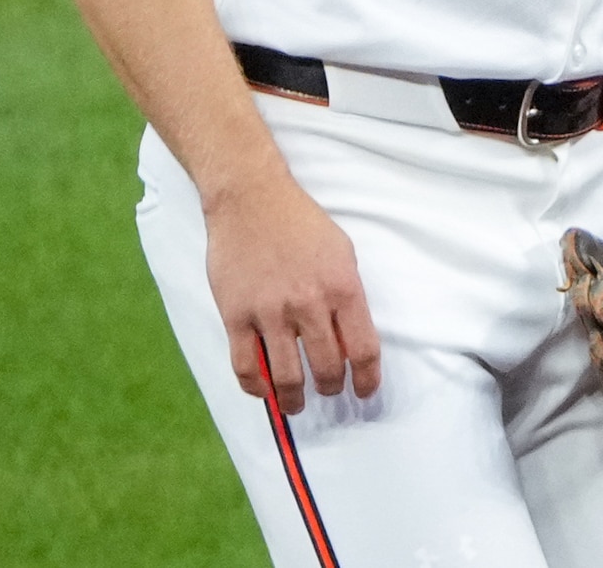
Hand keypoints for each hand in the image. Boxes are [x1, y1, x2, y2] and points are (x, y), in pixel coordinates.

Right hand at [204, 175, 381, 412]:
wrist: (251, 198)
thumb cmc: (301, 223)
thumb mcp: (342, 252)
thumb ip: (347, 296)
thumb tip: (350, 340)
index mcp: (342, 287)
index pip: (364, 349)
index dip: (367, 379)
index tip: (365, 391)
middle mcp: (308, 304)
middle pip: (327, 368)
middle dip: (331, 388)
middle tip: (329, 390)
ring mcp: (270, 312)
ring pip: (286, 376)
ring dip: (294, 399)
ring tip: (296, 404)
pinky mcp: (235, 315)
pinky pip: (246, 366)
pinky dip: (256, 387)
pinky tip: (263, 390)